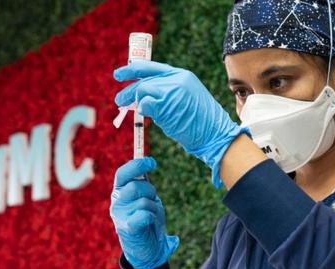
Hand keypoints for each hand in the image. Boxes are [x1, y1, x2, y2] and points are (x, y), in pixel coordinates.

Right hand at [110, 157, 178, 268]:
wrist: (146, 247)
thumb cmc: (147, 217)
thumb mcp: (145, 196)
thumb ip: (143, 181)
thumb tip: (146, 160)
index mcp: (119, 190)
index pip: (123, 173)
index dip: (137, 165)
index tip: (152, 162)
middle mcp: (116, 201)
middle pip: (136, 186)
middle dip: (150, 191)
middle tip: (151, 199)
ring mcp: (120, 214)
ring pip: (144, 201)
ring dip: (154, 207)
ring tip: (150, 215)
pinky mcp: (127, 227)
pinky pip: (145, 214)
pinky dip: (151, 217)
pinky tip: (149, 222)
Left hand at [114, 61, 247, 187]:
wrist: (215, 134)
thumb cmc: (201, 123)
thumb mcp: (187, 99)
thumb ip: (168, 93)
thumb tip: (142, 97)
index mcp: (182, 75)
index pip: (152, 67)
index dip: (133, 69)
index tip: (119, 74)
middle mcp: (177, 79)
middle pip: (144, 80)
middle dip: (129, 91)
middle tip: (119, 100)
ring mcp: (172, 90)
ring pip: (142, 90)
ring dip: (132, 101)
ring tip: (126, 109)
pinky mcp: (166, 104)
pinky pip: (144, 103)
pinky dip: (141, 110)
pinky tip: (144, 115)